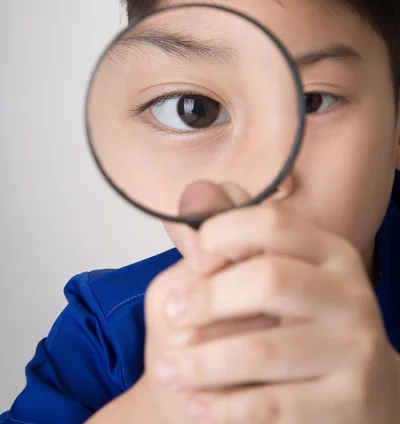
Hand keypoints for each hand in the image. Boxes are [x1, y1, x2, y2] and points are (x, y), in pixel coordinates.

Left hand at [152, 181, 399, 422]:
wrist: (356, 397)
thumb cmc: (297, 327)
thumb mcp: (272, 276)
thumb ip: (231, 240)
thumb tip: (194, 192)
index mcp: (329, 253)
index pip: (273, 222)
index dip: (223, 233)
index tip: (194, 257)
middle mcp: (349, 294)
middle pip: (269, 279)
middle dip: (209, 297)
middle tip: (171, 313)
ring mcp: (355, 349)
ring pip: (264, 350)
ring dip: (203, 362)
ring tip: (167, 370)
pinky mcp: (349, 401)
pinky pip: (272, 405)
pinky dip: (224, 406)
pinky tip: (197, 403)